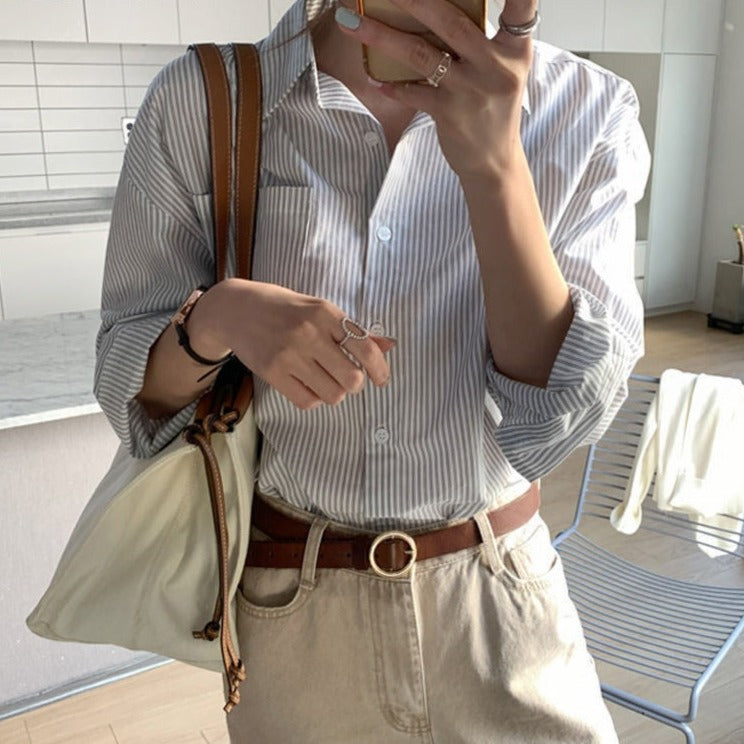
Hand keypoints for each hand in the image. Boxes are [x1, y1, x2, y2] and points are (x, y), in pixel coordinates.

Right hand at [198, 279, 394, 409]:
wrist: (237, 310)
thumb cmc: (285, 310)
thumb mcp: (320, 310)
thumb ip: (353, 330)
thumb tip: (389, 345)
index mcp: (325, 313)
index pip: (365, 348)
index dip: (380, 369)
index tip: (380, 378)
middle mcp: (308, 333)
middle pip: (352, 379)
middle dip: (355, 384)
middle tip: (346, 377)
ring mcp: (289, 355)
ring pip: (332, 394)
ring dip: (334, 393)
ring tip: (324, 379)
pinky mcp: (272, 373)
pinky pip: (307, 401)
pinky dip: (313, 398)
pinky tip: (307, 384)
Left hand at [337, 0, 537, 178]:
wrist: (493, 162)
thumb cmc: (492, 108)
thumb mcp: (502, 71)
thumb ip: (481, 41)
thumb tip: (430, 12)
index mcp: (515, 50)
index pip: (522, 8)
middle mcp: (496, 66)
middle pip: (450, 21)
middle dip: (412, 0)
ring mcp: (470, 90)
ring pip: (420, 53)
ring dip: (381, 35)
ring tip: (350, 23)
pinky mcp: (449, 113)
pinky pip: (412, 92)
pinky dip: (392, 84)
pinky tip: (374, 78)